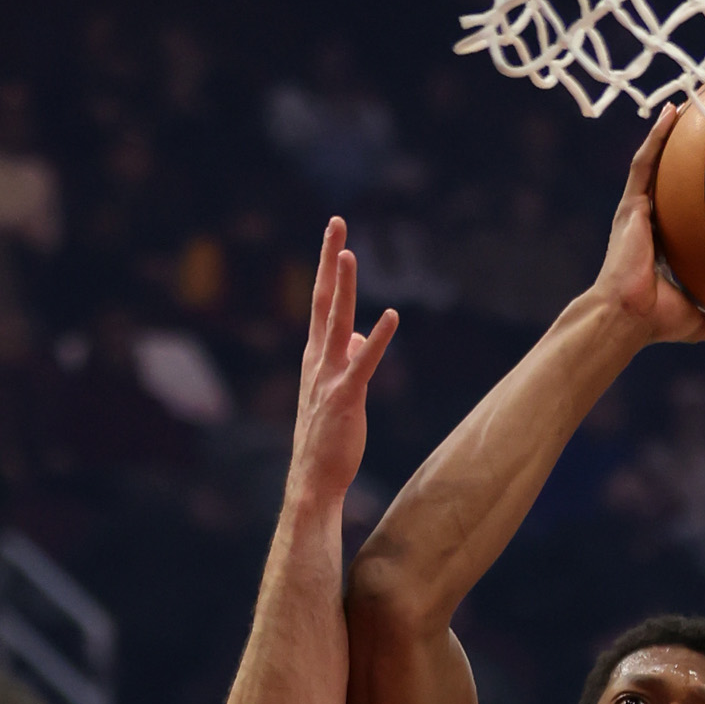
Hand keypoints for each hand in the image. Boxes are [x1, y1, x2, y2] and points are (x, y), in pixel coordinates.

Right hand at [287, 218, 399, 516]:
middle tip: (336, 223)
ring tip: (349, 254)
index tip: (336, 237)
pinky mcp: (346, 398)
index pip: (320, 303)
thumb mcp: (338, 391)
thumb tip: (362, 336)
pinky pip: (363, 363)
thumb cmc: (327, 439)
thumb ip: (349, 359)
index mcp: (315, 357)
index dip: (327, 268)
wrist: (314, 481)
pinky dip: (378, 339)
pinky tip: (390, 317)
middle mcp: (317, 360)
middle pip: (322, 300)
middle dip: (329, 260)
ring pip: (335, 323)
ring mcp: (329, 378)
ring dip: (342, 288)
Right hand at [596, 106, 704, 348]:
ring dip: (669, 132)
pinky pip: (644, 163)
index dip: (700, 190)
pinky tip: (671, 112)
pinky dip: (656, 137)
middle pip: (670, 177)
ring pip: (656, 161)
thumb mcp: (701, 320)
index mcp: (664, 244)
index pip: (684, 210)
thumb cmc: (657, 322)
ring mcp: (637, 211)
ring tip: (689, 103)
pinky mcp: (630, 206)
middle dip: (686, 150)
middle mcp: (650, 222)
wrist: (627, 319)